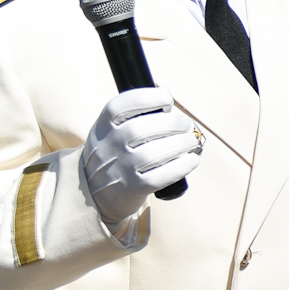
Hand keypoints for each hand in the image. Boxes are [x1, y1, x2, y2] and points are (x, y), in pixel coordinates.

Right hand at [80, 88, 202, 224]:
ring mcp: (120, 168)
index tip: (168, 99)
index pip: (120, 106)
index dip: (149, 98)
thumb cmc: (116, 152)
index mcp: (103, 125)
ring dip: (181, 144)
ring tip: (191, 141)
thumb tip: (174, 110)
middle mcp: (109, 146)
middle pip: (141, 129)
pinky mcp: (133, 188)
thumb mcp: (112, 130)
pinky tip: (192, 159)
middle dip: (172, 122)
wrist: (97, 191)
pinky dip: (182, 166)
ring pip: (153, 153)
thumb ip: (135, 116)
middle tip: (187, 125)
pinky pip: (161, 176)